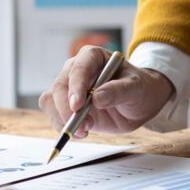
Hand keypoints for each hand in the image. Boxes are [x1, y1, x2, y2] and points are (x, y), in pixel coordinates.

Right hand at [39, 46, 173, 136]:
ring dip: (62, 119)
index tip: (78, 105)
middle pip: (59, 86)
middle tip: (82, 126)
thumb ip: (119, 91)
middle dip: (66, 108)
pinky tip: (81, 132)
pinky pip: (54, 115)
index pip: (78, 68)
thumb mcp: (136, 88)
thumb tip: (97, 98)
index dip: (75, 86)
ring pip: (50, 100)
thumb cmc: (139, 88)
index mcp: (93, 57)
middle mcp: (76, 70)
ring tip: (85, 130)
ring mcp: (70, 88)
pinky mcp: (67, 106)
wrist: (139, 103)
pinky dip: (62, 126)